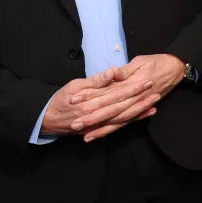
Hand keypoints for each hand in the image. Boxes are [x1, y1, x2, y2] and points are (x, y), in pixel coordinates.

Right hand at [41, 67, 158, 137]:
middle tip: (156, 92)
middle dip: (141, 100)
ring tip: (154, 105)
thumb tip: (113, 72)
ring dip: (139, 112)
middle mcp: (97, 116)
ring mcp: (97, 125)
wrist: (45, 119)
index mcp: (92, 102)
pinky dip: (130, 121)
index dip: (133, 88)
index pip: (117, 94)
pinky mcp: (97, 130)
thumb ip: (95, 81)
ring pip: (122, 119)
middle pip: (123, 108)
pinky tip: (141, 116)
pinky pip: (117, 126)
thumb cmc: (60, 99)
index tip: (146, 80)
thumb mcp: (75, 85)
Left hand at [79, 54, 185, 141]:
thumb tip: (112, 74)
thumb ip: (125, 70)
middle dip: (92, 118)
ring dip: (102, 129)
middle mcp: (135, 98)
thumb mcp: (140, 61)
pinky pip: (126, 122)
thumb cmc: (157, 62)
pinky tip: (101, 134)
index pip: (108, 92)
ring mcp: (138, 106)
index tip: (74, 99)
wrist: (176, 68)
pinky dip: (114, 129)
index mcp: (133, 84)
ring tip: (86, 136)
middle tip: (75, 124)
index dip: (91, 96)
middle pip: (111, 110)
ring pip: (118, 120)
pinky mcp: (139, 110)